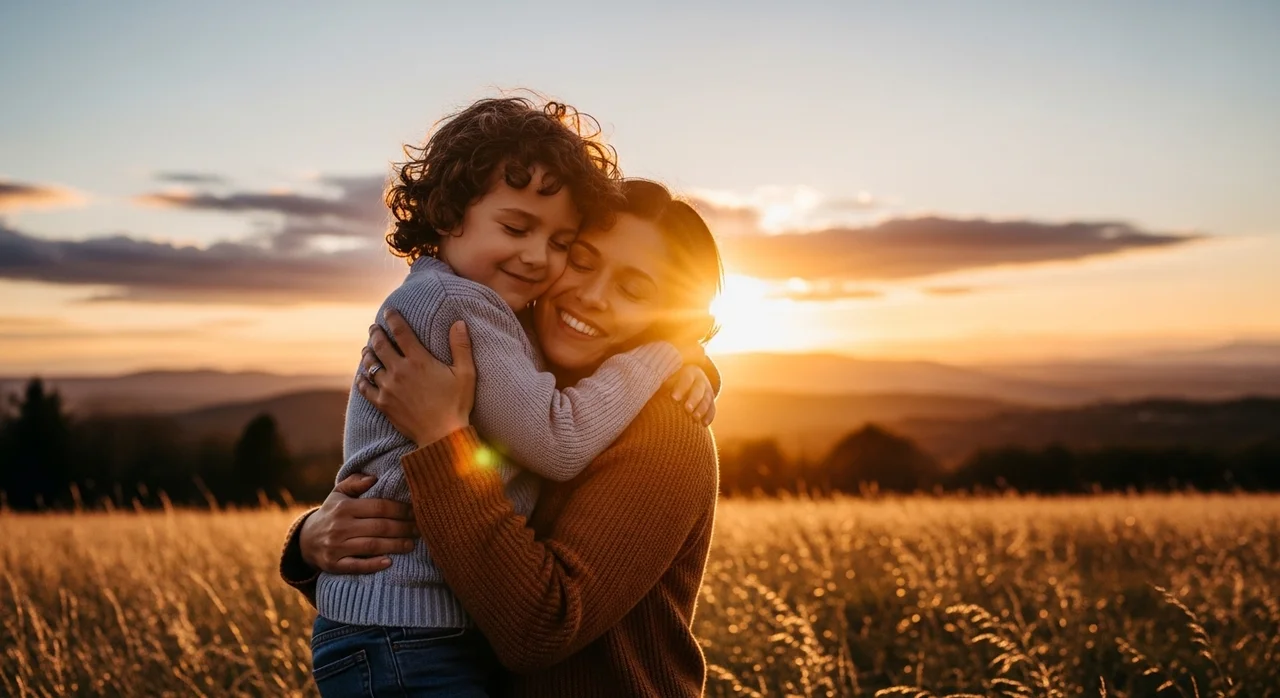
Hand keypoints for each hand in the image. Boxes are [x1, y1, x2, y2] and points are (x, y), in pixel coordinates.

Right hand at [299, 473, 418, 574]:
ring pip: (372, 546)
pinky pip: (356, 566)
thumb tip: (374, 478)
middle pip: (380, 527)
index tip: (415, 511)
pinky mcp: (333, 565)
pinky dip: (373, 565)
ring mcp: (336, 547)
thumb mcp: (338, 494)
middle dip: (403, 528)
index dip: (400, 510)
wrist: (305, 540)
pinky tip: (390, 562)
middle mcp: (340, 526)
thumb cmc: (331, 513)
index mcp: (344, 507)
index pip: (379, 507)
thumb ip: (355, 483)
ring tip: (411, 544)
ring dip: (395, 545)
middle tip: (420, 529)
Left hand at [357, 308, 475, 447]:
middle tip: (374, 327)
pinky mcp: (383, 404)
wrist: (442, 436)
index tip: (388, 311)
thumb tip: (459, 322)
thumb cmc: (457, 404)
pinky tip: (361, 376)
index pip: (401, 332)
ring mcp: (388, 388)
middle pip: (381, 345)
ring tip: (367, 348)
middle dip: (376, 333)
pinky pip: (365, 388)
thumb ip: (461, 346)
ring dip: (368, 353)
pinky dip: (361, 379)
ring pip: (370, 364)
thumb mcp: (466, 374)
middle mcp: (399, 371)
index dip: (393, 318)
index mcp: (419, 360)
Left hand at [663, 365, 715, 425]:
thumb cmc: (673, 379)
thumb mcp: (669, 376)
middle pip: (699, 389)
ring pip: (707, 399)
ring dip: (702, 409)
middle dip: (693, 399)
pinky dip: (709, 416)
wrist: (692, 377)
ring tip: (695, 418)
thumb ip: (661, 382)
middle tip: (687, 409)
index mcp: (689, 372)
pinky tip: (704, 424)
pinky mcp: (711, 400)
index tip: (673, 398)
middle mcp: (701, 380)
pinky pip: (712, 408)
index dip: (681, 388)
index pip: (686, 379)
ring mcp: (708, 390)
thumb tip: (646, 388)